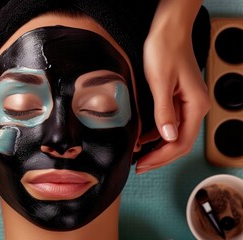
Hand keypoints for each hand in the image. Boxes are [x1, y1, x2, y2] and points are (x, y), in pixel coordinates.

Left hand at [135, 24, 209, 173]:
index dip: (161, 157)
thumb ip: (164, 112)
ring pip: (174, 135)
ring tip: (139, 155)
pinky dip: (156, 133)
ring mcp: (187, 104)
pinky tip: (143, 138)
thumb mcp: (160, 82)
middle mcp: (195, 107)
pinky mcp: (177, 99)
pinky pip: (169, 123)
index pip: (180, 142)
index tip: (143, 164)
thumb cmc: (165, 50)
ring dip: (157, 147)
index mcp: (195, 106)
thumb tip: (168, 137)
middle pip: (179, 142)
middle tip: (140, 165)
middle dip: (159, 156)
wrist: (168, 30)